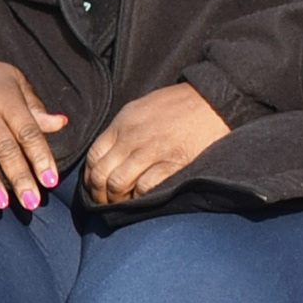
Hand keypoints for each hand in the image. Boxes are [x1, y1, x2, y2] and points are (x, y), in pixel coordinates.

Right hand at [0, 54, 68, 209]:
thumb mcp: (15, 83)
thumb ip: (35, 108)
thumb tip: (61, 124)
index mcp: (7, 100)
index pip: (28, 132)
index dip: (40, 157)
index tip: (50, 181)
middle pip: (5, 148)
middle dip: (19, 177)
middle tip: (31, 202)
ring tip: (1, 202)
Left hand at [79, 82, 229, 206]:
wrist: (213, 98)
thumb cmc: (178, 104)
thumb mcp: (141, 109)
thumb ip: (123, 130)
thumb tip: (109, 154)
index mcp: (122, 123)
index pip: (93, 156)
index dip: (89, 178)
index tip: (95, 188)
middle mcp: (132, 137)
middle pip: (101, 174)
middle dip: (99, 195)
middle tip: (107, 203)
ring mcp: (152, 150)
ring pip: (118, 183)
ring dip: (118, 199)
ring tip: (124, 204)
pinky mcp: (173, 163)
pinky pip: (146, 187)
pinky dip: (141, 197)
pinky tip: (144, 199)